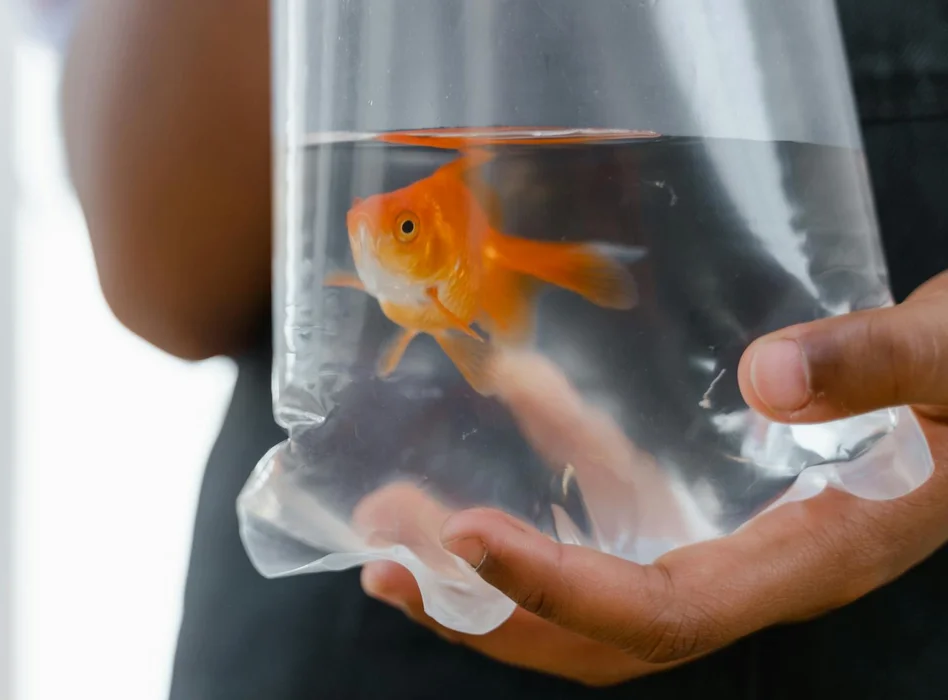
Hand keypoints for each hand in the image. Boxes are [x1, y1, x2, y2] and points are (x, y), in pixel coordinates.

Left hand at [361, 272, 947, 686]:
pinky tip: (503, 410)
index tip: (469, 540)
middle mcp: (757, 570)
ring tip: (394, 527)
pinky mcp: (716, 496)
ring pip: (594, 587)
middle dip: (489, 615)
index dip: (560, 591)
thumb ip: (879, 369)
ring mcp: (730, 539)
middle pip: (601, 634)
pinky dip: (552, 477)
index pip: (662, 615)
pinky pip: (620, 505)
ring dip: (491, 568)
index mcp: (810, 560)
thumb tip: (771, 376)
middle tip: (388, 567)